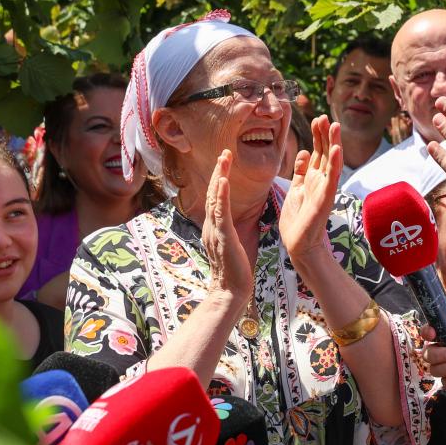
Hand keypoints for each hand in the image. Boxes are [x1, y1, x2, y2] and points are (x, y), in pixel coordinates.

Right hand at [202, 150, 253, 302]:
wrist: (230, 292)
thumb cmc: (235, 272)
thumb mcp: (231, 246)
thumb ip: (228, 232)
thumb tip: (231, 223)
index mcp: (214, 228)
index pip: (216, 199)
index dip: (219, 179)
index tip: (225, 162)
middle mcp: (211, 227)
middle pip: (213, 194)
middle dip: (219, 171)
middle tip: (225, 152)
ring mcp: (215, 231)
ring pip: (216, 199)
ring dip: (220, 176)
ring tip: (225, 158)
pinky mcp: (223, 238)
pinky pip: (222, 214)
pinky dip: (222, 196)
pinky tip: (224, 182)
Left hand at [280, 115, 341, 262]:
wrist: (299, 244)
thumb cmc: (298, 219)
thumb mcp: (296, 188)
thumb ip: (300, 171)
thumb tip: (304, 152)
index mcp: (314, 177)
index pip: (318, 151)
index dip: (318, 135)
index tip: (317, 118)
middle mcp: (322, 181)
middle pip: (326, 152)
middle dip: (325, 134)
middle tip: (324, 116)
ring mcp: (325, 189)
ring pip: (331, 162)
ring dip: (334, 143)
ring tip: (335, 126)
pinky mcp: (325, 199)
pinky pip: (331, 179)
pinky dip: (334, 164)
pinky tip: (336, 150)